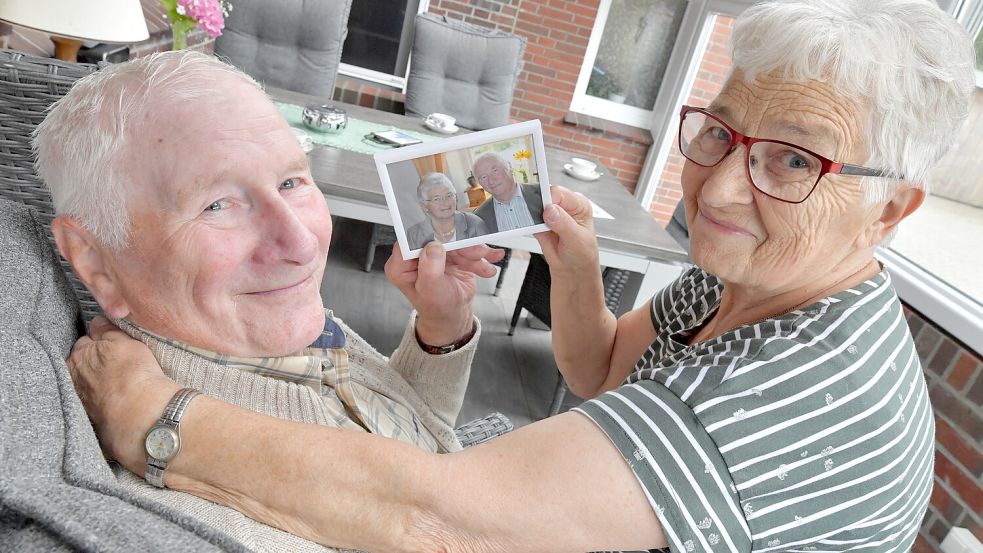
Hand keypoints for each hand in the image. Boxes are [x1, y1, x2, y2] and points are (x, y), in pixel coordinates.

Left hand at [67, 316, 178, 471]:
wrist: (139, 412)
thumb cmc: (132, 373)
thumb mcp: (123, 340)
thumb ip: (107, 330)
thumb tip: (97, 322)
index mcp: (78, 355)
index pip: (86, 341)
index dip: (101, 342)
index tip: (114, 345)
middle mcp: (75, 377)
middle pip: (85, 364)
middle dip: (96, 362)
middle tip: (120, 363)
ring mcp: (84, 399)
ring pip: (92, 384)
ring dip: (102, 382)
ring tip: (124, 382)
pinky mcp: (95, 417)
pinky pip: (100, 403)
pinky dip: (108, 400)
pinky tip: (123, 398)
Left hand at [385, 243, 504, 344]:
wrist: (453, 315)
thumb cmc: (437, 308)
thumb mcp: (431, 292)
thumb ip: (429, 270)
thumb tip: (433, 246)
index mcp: (401, 265)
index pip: (411, 241)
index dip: (430, 237)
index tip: (448, 238)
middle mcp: (416, 256)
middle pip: (439, 239)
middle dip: (461, 246)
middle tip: (477, 253)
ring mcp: (435, 254)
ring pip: (456, 242)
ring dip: (474, 253)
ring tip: (484, 266)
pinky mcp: (451, 254)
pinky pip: (466, 248)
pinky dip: (480, 255)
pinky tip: (489, 261)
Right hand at [535, 186, 599, 275]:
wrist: (572, 271)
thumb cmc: (582, 255)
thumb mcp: (577, 240)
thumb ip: (564, 224)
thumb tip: (551, 210)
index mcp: (578, 205)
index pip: (559, 193)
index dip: (549, 201)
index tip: (545, 212)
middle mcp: (564, 206)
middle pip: (544, 196)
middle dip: (538, 206)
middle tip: (541, 221)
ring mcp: (551, 214)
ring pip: (534, 206)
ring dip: (531, 215)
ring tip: (541, 229)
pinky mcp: (539, 223)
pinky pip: (528, 218)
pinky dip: (526, 223)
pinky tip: (533, 231)